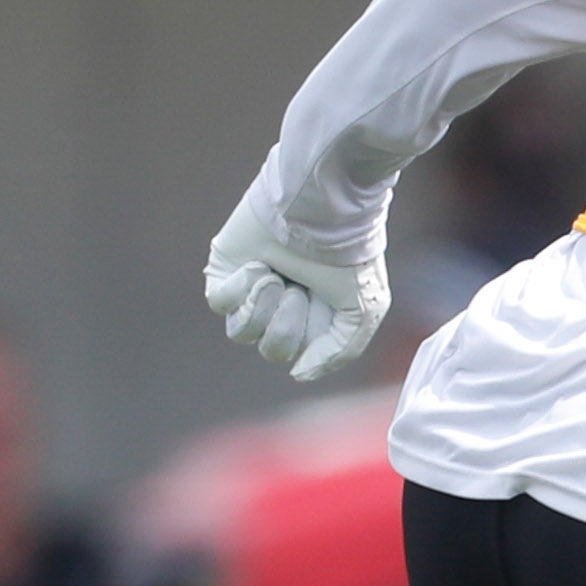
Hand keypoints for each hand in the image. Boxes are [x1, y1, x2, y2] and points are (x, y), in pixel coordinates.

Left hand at [205, 196, 388, 383]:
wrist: (319, 210)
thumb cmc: (348, 254)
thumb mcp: (365, 310)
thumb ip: (339, 351)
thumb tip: (299, 374)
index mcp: (315, 316)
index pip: (302, 356)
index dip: (311, 339)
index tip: (323, 306)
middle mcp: (282, 305)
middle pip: (271, 350)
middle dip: (286, 324)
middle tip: (299, 291)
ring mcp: (251, 290)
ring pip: (241, 333)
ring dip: (263, 307)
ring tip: (275, 277)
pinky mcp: (224, 272)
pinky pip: (220, 305)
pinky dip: (240, 289)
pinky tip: (258, 266)